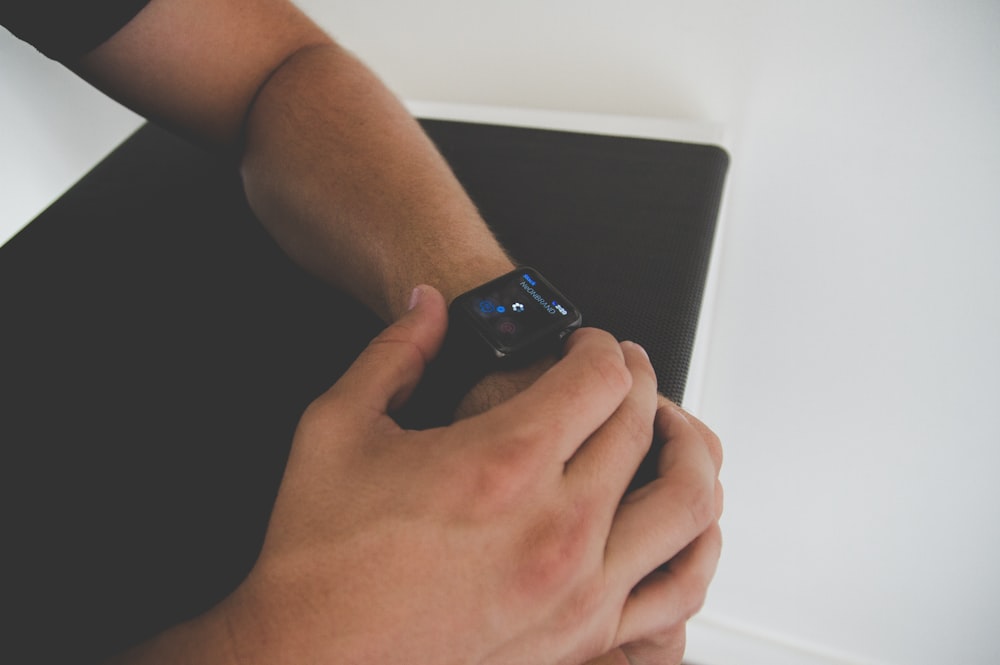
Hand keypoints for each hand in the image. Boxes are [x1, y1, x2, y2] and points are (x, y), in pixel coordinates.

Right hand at [195, 284, 719, 664]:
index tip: (587, 345)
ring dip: (692, 455)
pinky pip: (680, 590)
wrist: (313, 656)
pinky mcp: (583, 638)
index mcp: (504, 463)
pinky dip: (695, 546)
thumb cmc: (320, 555)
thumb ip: (393, 352)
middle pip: (645, 427)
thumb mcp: (338, 427)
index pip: (601, 377)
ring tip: (670, 436)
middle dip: (641, 381)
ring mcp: (580, 589)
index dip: (600, 345)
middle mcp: (557, 526)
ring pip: (689, 506)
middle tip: (624, 371)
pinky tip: (677, 526)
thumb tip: (428, 306)